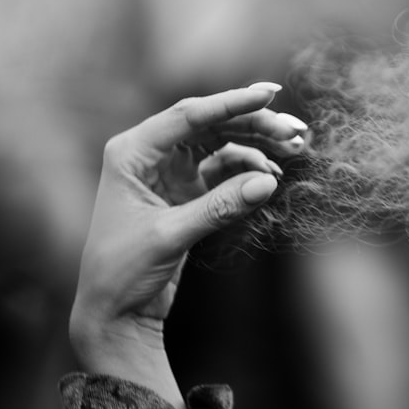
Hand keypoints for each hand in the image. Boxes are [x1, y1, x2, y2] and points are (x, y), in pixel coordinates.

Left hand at [69, 83, 305, 407]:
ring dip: (257, 144)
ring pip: (221, 143)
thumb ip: (220, 206)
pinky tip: (271, 173)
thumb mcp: (170, 236)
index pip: (188, 115)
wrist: (114, 313)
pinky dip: (249, 168)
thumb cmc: (122, 272)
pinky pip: (224, 168)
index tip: (269, 95)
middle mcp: (150, 154)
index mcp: (132, 152)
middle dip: (254, 124)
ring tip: (293, 148)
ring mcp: (170, 171)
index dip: (231, 102)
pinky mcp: (186, 191)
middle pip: (211, 124)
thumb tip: (269, 180)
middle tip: (294, 131)